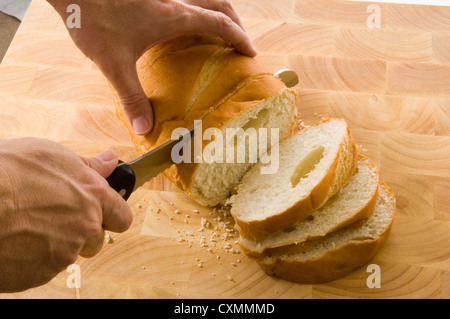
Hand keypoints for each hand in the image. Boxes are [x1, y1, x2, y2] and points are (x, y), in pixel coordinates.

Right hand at [0, 138, 131, 291]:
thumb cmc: (7, 173)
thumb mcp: (51, 155)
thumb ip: (88, 164)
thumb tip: (111, 160)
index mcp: (93, 195)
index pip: (122, 216)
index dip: (113, 214)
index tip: (104, 213)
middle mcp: (86, 226)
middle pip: (98, 237)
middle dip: (83, 231)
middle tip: (54, 217)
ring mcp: (66, 251)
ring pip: (71, 253)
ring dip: (58, 244)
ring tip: (29, 226)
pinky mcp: (44, 272)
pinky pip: (47, 267)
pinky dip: (35, 258)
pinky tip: (18, 240)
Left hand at [47, 0, 256, 134]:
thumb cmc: (93, 18)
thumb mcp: (114, 63)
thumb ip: (132, 97)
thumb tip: (144, 127)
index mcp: (174, 17)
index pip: (220, 23)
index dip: (239, 38)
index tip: (250, 52)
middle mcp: (174, 1)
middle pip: (219, 4)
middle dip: (234, 23)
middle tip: (239, 43)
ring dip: (217, 13)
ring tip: (220, 34)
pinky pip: (185, 1)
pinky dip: (196, 11)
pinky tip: (183, 28)